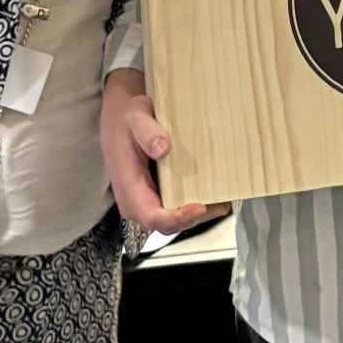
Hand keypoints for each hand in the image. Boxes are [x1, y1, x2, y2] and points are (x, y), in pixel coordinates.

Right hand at [100, 68, 226, 234]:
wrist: (120, 118)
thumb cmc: (127, 118)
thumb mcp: (135, 117)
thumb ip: (147, 132)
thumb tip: (163, 149)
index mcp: (128, 187)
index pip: (153, 217)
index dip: (178, 218)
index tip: (201, 206)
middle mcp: (135, 202)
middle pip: (167, 225)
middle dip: (195, 219)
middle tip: (221, 202)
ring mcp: (145, 202)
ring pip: (173, 221)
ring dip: (199, 215)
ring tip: (223, 199)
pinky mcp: (154, 197)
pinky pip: (174, 210)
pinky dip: (194, 207)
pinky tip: (213, 194)